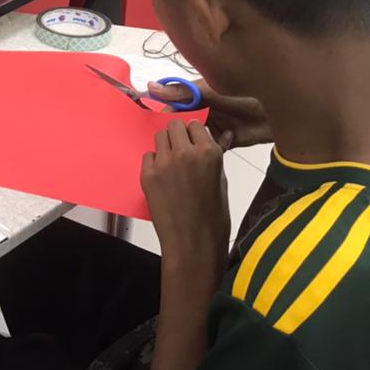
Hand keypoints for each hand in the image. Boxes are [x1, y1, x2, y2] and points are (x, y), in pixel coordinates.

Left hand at [142, 120, 229, 268]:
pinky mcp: (148, 175)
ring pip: (159, 136)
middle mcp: (186, 153)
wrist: (193, 244)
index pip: (196, 125)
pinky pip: (148, 155)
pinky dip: (154, 162)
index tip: (193, 140)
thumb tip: (211, 137)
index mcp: (209, 153)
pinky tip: (162, 177)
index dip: (194, 133)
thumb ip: (212, 156)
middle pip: (174, 125)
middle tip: (180, 149)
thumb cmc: (213, 217)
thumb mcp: (221, 181)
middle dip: (178, 134)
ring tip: (172, 163)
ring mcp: (164, 163)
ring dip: (165, 145)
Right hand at [150, 79, 270, 148]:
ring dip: (197, 143)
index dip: (165, 117)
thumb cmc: (244, 94)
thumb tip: (150, 87)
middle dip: (179, 134)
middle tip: (172, 145)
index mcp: (199, 95)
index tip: (156, 128)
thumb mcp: (211, 92)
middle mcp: (206, 110)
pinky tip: (224, 141)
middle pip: (185, 124)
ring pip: (198, 138)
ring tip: (194, 149)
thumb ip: (182, 92)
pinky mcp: (229, 141)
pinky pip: (214, 148)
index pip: (174, 106)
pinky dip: (216, 148)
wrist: (281, 110)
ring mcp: (217, 126)